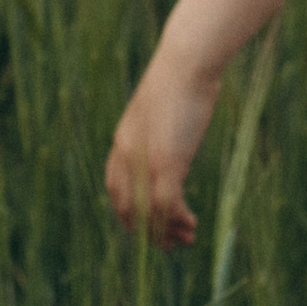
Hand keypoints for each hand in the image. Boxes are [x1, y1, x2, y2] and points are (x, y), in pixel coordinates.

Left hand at [105, 53, 218, 248]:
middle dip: (146, 230)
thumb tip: (170, 138)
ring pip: (149, 210)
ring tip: (185, 240)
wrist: (187, 61)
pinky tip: (191, 224)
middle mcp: (128, 154)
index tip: (145, 224)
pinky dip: (178, 219)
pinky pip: (167, 203)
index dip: (127, 212)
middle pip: (128, 206)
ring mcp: (147, 159)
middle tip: (167, 244)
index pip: (115, 188)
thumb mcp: (161, 110)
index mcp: (123, 141)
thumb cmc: (180, 79)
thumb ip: (157, 131)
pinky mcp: (168, 160)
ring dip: (167, 230)